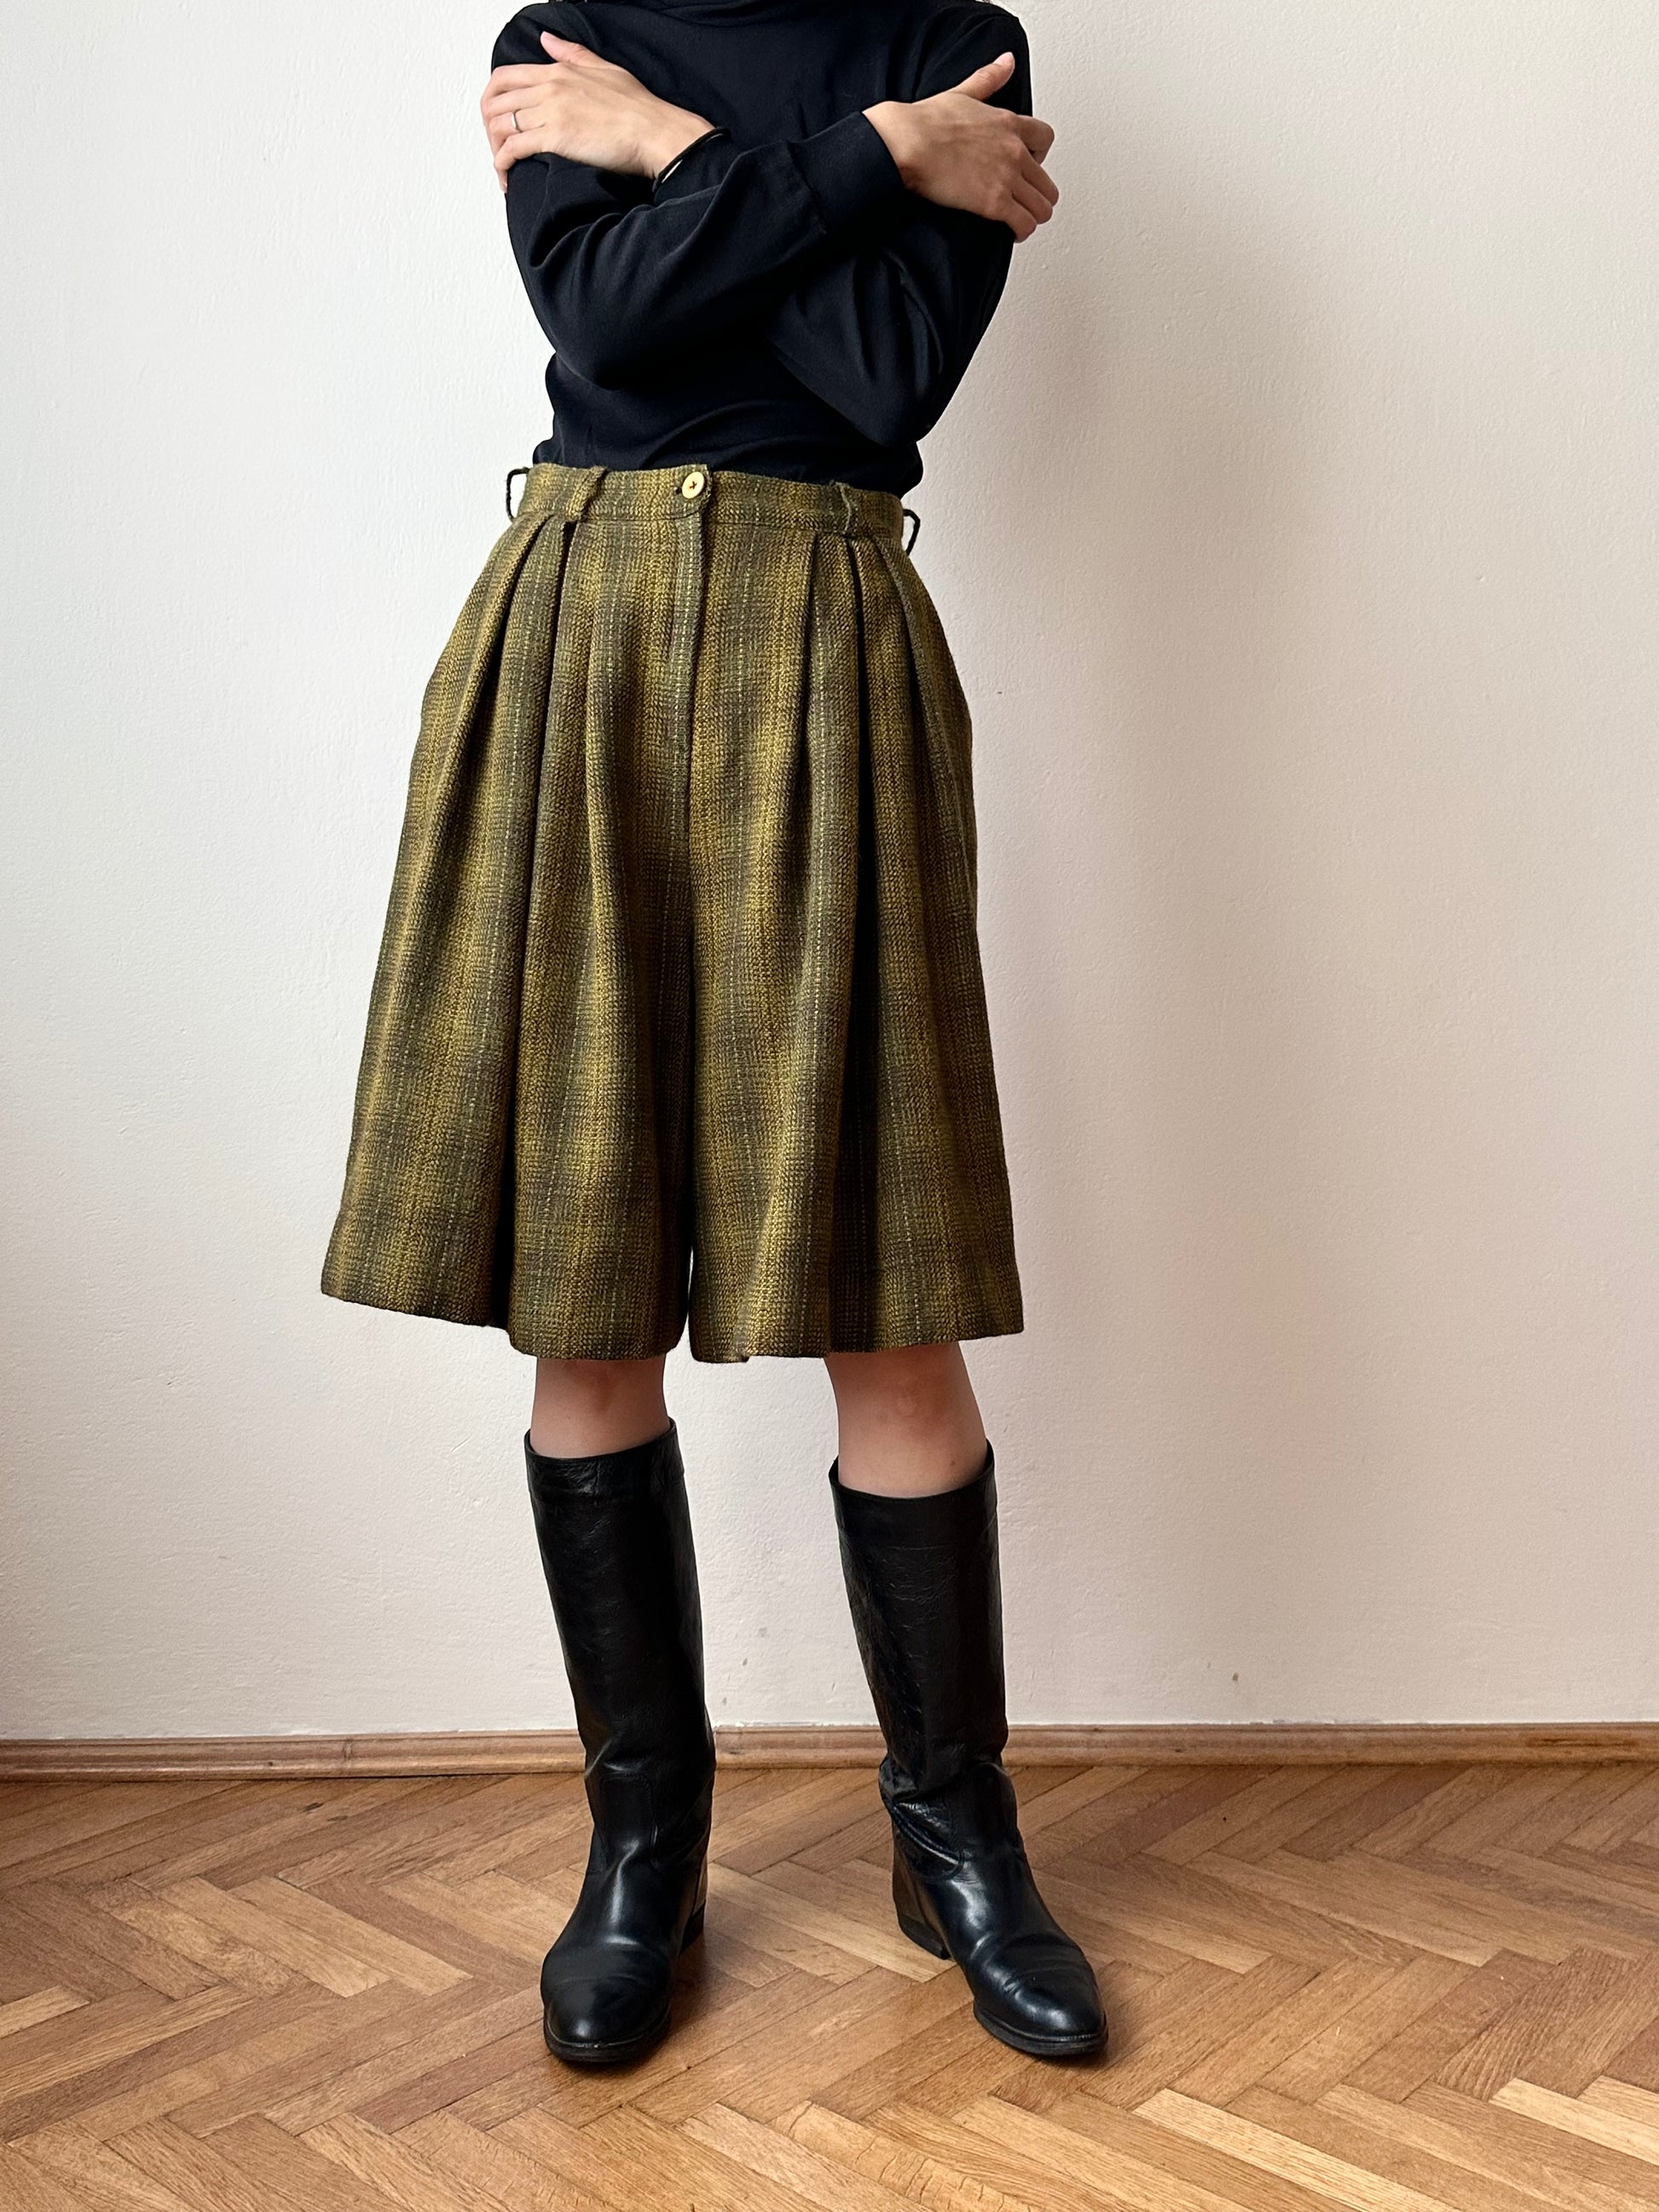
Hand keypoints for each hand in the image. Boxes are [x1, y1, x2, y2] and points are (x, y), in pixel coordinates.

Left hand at [482, 31, 713, 191]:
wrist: (653, 131)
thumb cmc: (638, 107)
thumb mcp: (604, 68)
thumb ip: (571, 54)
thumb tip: (546, 39)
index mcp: (557, 70)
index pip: (505, 77)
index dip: (491, 100)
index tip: (495, 119)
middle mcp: (548, 87)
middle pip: (496, 102)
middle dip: (488, 128)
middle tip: (497, 147)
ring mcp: (550, 111)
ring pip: (500, 126)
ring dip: (494, 149)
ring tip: (503, 167)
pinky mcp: (555, 137)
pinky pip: (513, 148)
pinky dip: (502, 164)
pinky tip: (507, 177)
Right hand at [864, 53, 1057, 238]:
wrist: (909, 143)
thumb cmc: (927, 122)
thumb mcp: (964, 92)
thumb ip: (989, 78)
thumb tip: (1007, 61)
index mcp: (1008, 123)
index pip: (1045, 138)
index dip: (1040, 156)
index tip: (1029, 164)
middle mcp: (1014, 150)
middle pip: (1047, 181)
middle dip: (1039, 194)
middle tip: (1026, 201)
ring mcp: (1007, 178)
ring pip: (1042, 207)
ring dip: (1033, 215)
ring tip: (1021, 220)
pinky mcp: (995, 203)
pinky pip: (1025, 224)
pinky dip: (1022, 231)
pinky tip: (1012, 232)